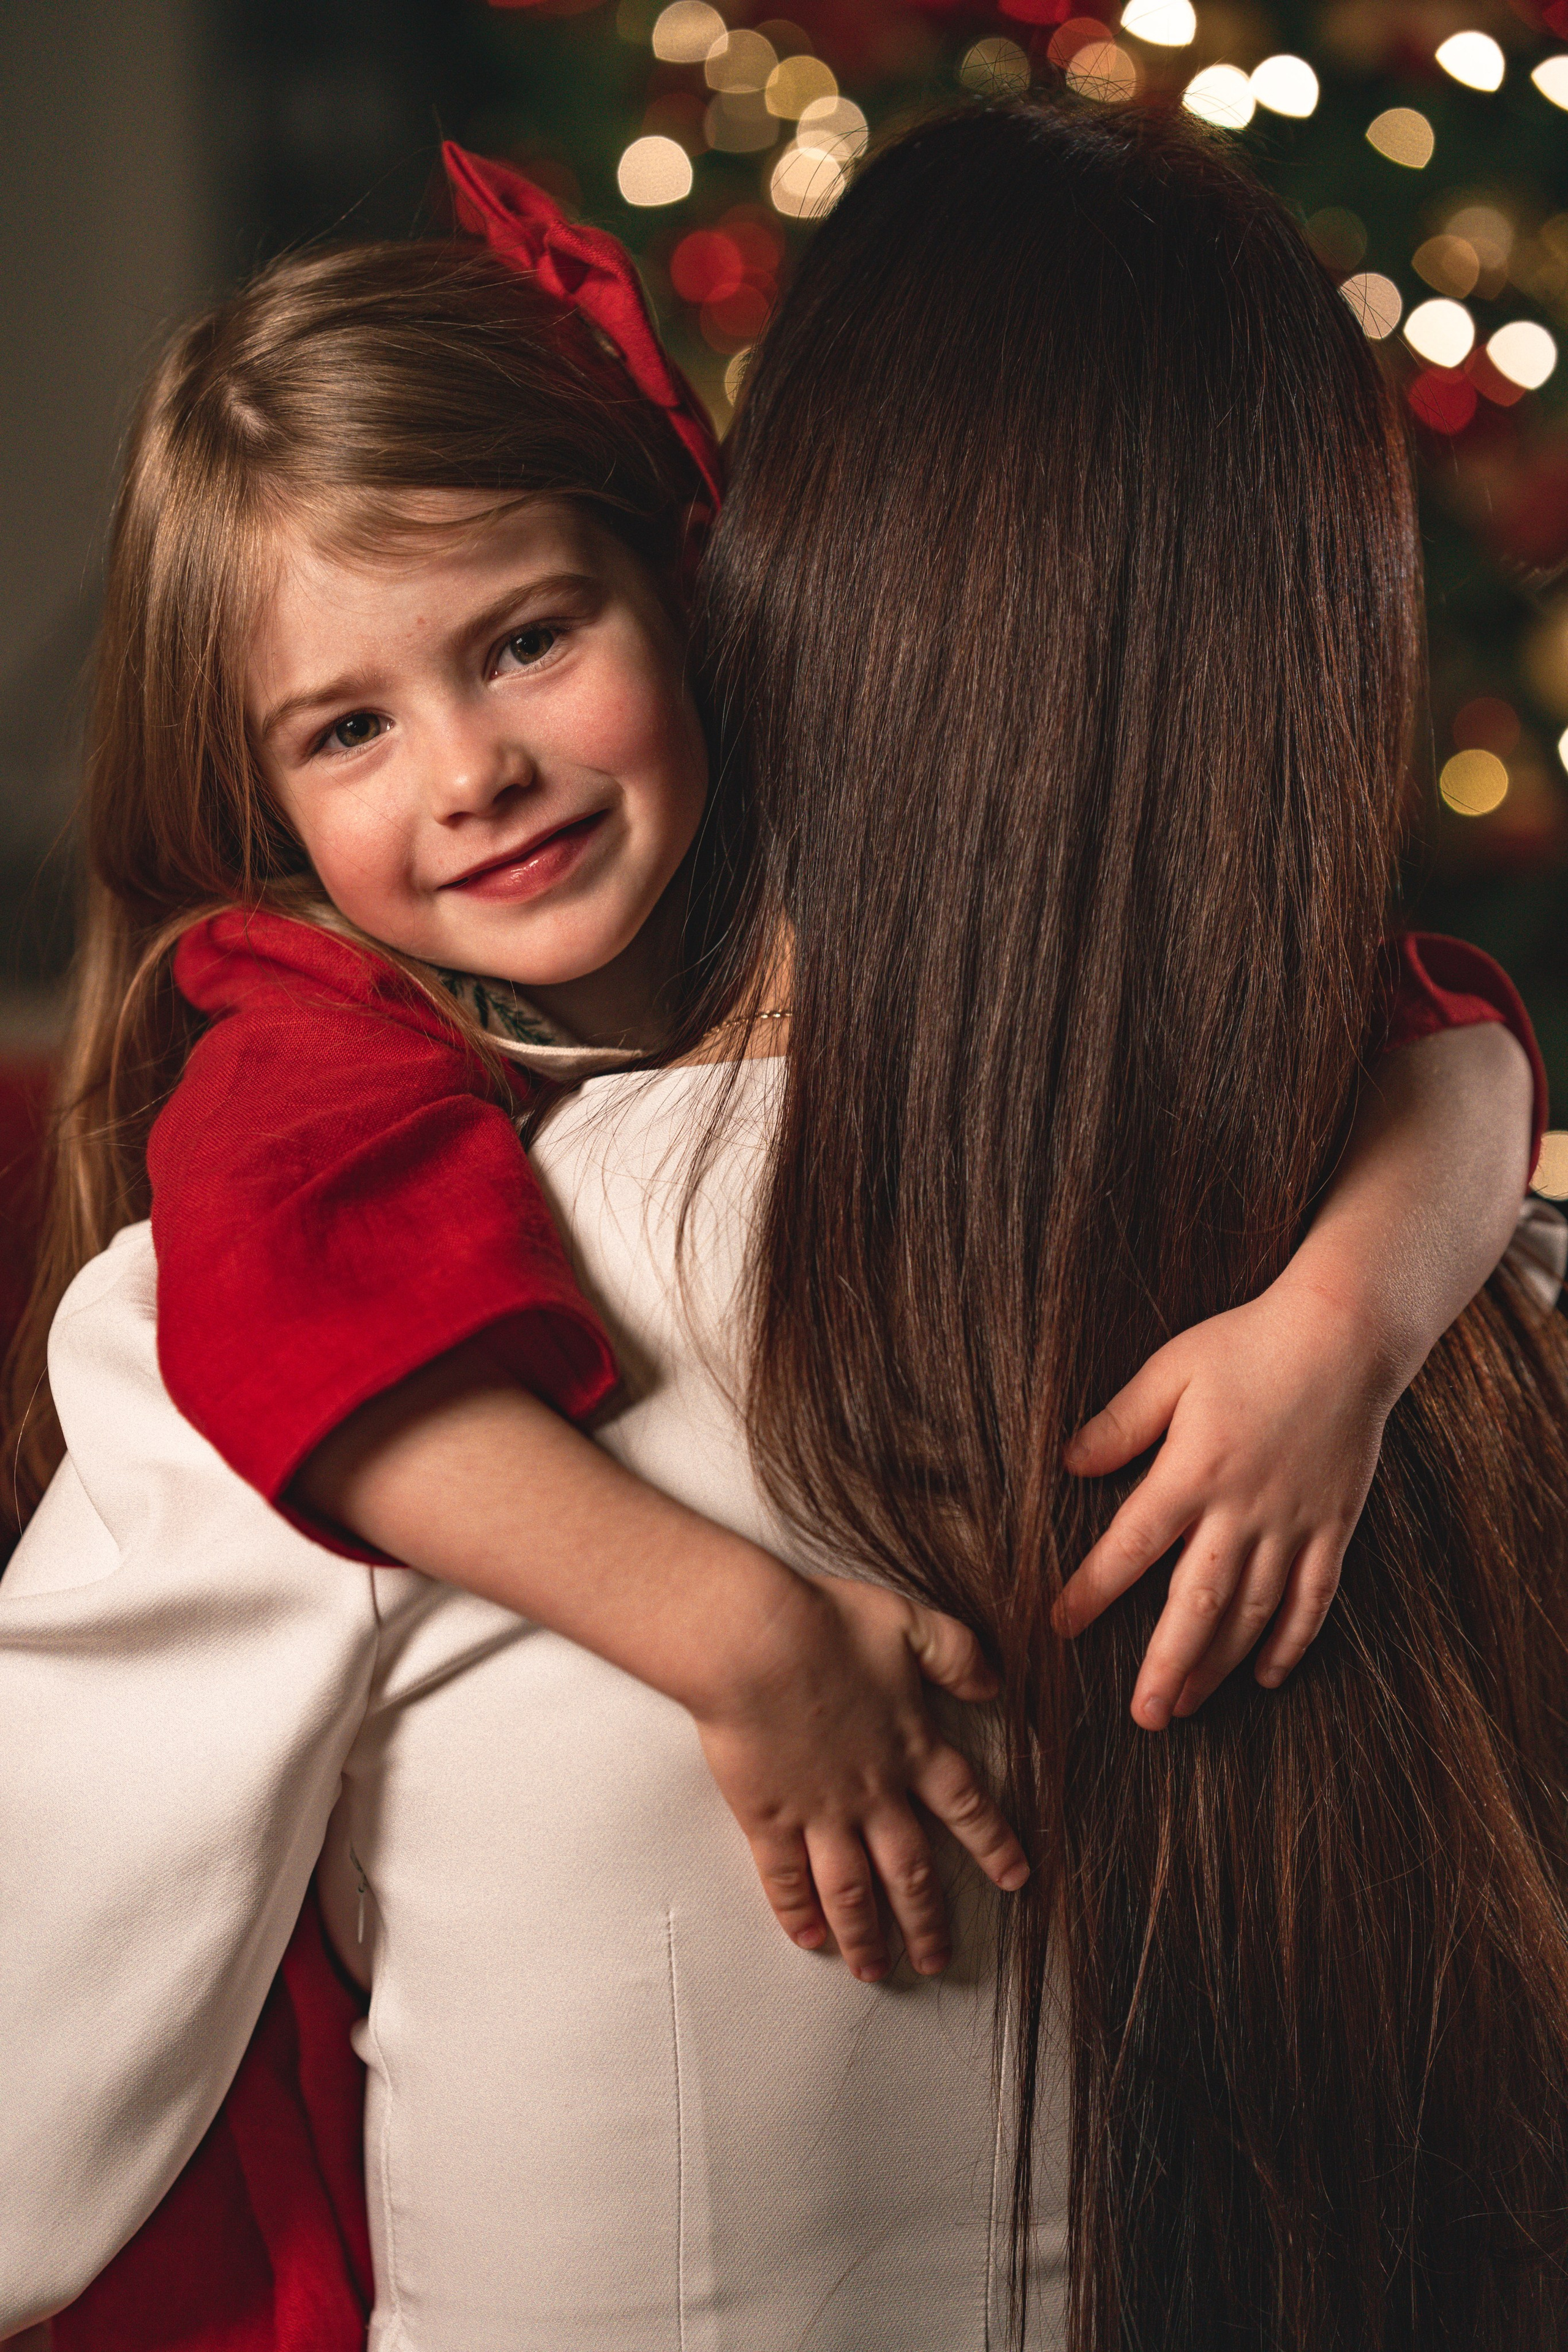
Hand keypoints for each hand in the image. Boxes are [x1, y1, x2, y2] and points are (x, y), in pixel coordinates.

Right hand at [690, 1576, 1029, 1983]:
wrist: (755, 1641)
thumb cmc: (828, 1625)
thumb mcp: (912, 1624)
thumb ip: (960, 1655)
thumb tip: (997, 1683)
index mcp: (913, 1749)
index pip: (967, 1808)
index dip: (995, 1844)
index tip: (1017, 1878)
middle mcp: (874, 1794)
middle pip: (911, 1873)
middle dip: (927, 1922)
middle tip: (936, 1959)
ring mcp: (820, 1812)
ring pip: (852, 1892)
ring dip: (867, 1936)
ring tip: (875, 1970)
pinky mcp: (769, 1818)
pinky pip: (786, 1879)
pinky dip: (798, 1914)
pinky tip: (808, 1939)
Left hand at [1055, 1275, 1394, 1728]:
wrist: (1345, 1335)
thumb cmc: (1248, 1345)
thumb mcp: (1171, 1371)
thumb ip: (1120, 1424)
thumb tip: (1069, 1463)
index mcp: (1193, 1472)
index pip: (1132, 1545)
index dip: (1093, 1590)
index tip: (1059, 1626)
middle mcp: (1243, 1510)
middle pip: (1198, 1603)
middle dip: (1167, 1665)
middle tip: (1143, 1716)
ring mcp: (1293, 1524)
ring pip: (1253, 1613)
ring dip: (1218, 1666)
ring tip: (1186, 1707)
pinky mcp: (1333, 1527)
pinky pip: (1313, 1599)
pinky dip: (1291, 1643)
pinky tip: (1265, 1675)